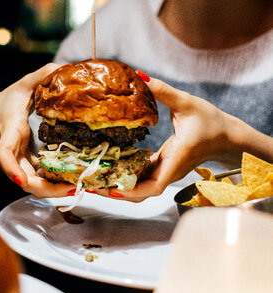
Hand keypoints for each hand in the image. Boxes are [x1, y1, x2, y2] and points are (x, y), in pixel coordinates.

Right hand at [0, 63, 74, 197]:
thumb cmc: (8, 101)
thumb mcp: (22, 85)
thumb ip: (41, 75)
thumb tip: (64, 67)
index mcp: (10, 131)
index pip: (4, 153)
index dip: (10, 168)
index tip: (21, 180)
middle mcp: (14, 152)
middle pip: (24, 179)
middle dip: (46, 189)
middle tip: (71, 189)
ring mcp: (20, 162)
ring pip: (34, 184)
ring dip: (54, 191)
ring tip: (79, 188)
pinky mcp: (28, 166)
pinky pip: (41, 179)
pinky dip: (55, 184)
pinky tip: (75, 182)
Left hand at [97, 77, 238, 201]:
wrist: (227, 136)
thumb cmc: (212, 122)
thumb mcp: (187, 103)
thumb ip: (163, 91)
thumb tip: (140, 77)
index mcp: (175, 161)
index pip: (153, 187)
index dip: (131, 192)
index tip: (111, 189)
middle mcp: (168, 171)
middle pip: (139, 191)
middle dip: (115, 191)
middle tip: (90, 183)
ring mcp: (164, 170)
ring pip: (138, 186)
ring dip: (117, 184)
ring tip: (93, 177)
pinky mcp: (162, 166)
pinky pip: (141, 175)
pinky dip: (125, 174)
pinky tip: (107, 167)